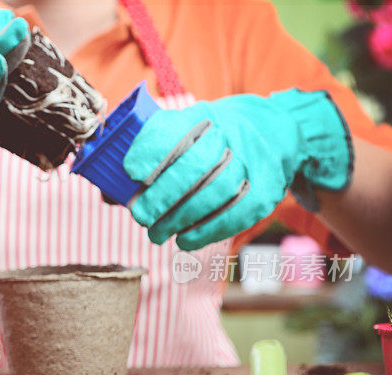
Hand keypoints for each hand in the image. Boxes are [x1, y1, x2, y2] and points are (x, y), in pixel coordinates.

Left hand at [123, 90, 351, 250]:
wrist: (276, 130)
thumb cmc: (216, 136)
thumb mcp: (188, 127)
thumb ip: (154, 151)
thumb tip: (114, 187)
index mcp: (206, 117)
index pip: (177, 131)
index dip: (152, 151)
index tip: (131, 171)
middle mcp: (232, 136)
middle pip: (196, 166)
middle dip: (162, 195)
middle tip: (140, 215)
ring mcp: (253, 164)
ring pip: (215, 193)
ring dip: (180, 219)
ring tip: (157, 233)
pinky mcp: (266, 193)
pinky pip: (235, 216)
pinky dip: (205, 232)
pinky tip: (185, 240)